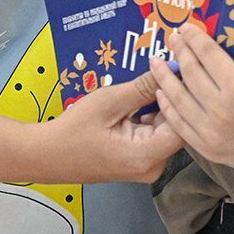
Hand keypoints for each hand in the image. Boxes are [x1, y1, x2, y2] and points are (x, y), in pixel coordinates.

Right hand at [37, 74, 183, 184]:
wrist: (49, 155)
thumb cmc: (74, 130)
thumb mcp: (109, 102)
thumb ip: (143, 88)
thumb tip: (171, 69)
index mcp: (147, 156)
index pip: (183, 124)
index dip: (184, 96)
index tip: (182, 69)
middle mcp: (153, 166)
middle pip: (177, 128)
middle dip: (173, 97)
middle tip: (170, 67)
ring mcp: (147, 166)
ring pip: (165, 130)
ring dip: (161, 105)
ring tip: (157, 78)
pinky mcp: (140, 162)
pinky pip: (154, 135)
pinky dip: (150, 116)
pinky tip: (145, 97)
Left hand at [151, 24, 233, 181]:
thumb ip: (233, 65)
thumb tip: (207, 48)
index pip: (207, 54)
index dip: (194, 38)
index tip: (185, 28)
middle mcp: (221, 110)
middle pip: (190, 73)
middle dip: (179, 52)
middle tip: (172, 39)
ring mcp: (212, 133)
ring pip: (178, 99)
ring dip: (164, 78)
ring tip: (157, 63)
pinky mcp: (208, 149)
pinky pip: (179, 124)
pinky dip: (168, 107)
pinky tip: (161, 93)